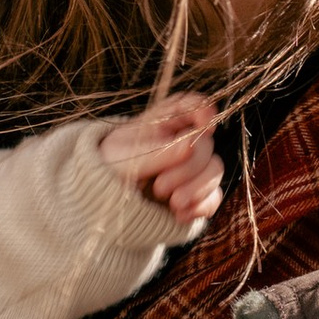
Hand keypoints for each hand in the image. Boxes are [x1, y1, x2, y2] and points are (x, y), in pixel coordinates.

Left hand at [101, 90, 222, 228]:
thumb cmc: (110, 166)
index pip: (193, 105)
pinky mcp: (196, 194)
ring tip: (172, 203)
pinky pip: (212, 198)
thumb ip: (157, 152)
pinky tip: (180, 214)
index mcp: (165, 119)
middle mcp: (184, 140)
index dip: (205, 113)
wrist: (103, 199)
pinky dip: (199, 207)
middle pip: (206, 145)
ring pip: (214, 171)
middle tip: (159, 187)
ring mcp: (192, 167)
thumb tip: (191, 145)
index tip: (205, 127)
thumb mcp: (125, 156)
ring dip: (197, 189)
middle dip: (188, 168)